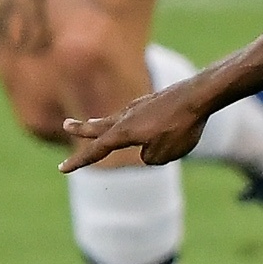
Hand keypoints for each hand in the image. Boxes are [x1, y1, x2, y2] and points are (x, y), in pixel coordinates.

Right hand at [62, 83, 210, 171]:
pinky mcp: (155, 101)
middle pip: (99, 126)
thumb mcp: (166, 154)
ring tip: (98, 124)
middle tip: (66, 125)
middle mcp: (127, 117)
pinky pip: (142, 116)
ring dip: (107, 123)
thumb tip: (148, 149)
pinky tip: (151, 121)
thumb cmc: (182, 126)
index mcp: (124, 132)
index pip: (96, 150)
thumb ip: (151, 157)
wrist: (200, 95)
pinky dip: (140, 122)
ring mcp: (140, 106)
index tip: (62, 168)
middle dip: (82, 128)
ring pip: (119, 119)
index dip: (79, 161)